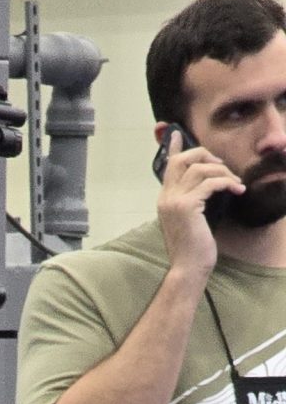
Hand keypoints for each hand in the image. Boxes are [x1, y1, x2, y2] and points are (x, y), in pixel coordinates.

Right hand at [157, 131, 240, 280]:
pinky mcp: (187, 207)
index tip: (176, 134)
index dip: (174, 148)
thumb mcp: (191, 219)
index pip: (168, 166)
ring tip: (235, 183)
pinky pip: (211, 183)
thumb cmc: (192, 247)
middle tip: (223, 167)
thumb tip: (207, 183)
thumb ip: (192, 199)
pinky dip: (227, 183)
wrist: (188, 269)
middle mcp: (166, 198)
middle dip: (206, 155)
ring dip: (223, 172)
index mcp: (165, 199)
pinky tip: (237, 190)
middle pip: (183, 159)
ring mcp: (174, 202)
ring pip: (200, 168)